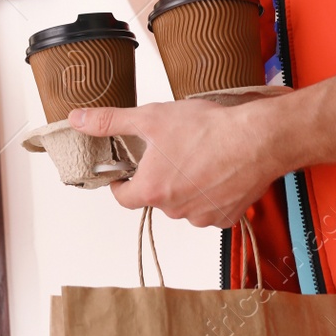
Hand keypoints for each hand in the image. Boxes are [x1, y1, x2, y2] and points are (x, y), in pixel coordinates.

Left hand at [66, 100, 286, 228]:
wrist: (257, 140)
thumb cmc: (207, 130)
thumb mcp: (150, 118)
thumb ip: (110, 121)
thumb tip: (78, 119)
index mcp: (151, 190)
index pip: (123, 198)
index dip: (121, 183)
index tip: (126, 172)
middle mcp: (175, 211)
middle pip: (156, 198)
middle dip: (160, 178)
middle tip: (172, 153)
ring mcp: (202, 217)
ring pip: (184, 204)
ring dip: (186, 187)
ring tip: (199, 158)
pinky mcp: (227, 218)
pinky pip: (210, 209)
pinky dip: (211, 194)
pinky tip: (218, 171)